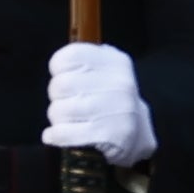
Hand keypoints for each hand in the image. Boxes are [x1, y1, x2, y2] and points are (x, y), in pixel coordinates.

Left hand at [42, 40, 157, 168]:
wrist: (137, 135)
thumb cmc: (110, 100)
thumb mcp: (106, 72)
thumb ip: (83, 62)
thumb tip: (58, 63)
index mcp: (116, 62)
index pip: (69, 57)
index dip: (59, 70)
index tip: (65, 78)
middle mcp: (119, 83)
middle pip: (60, 85)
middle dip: (58, 97)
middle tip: (68, 103)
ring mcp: (115, 110)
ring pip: (58, 110)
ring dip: (58, 118)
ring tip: (70, 120)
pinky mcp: (107, 136)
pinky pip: (62, 133)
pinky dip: (56, 135)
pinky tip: (59, 135)